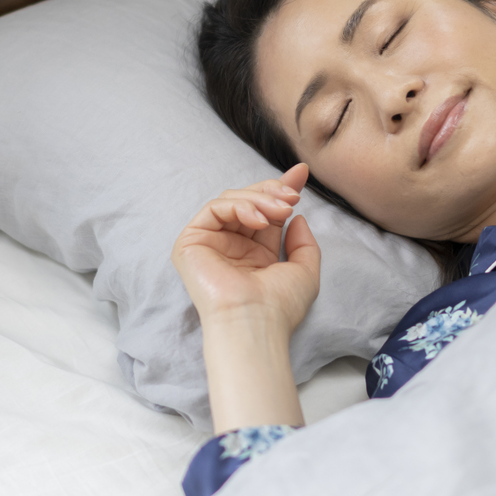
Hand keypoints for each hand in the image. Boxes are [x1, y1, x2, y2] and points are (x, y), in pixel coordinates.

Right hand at [171, 164, 320, 333]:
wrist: (254, 322)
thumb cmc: (278, 306)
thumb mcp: (304, 271)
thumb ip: (303, 243)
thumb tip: (297, 218)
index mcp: (255, 254)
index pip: (265, 212)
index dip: (281, 189)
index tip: (301, 173)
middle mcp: (231, 247)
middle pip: (248, 201)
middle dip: (273, 191)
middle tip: (293, 196)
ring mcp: (210, 243)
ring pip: (231, 200)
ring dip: (260, 199)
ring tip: (282, 210)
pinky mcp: (191, 242)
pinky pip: (214, 208)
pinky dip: (239, 207)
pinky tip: (259, 220)